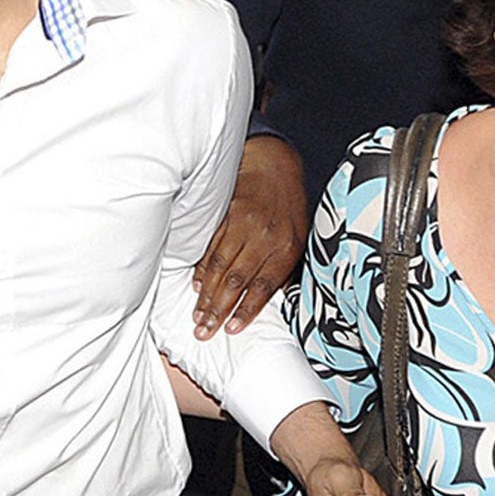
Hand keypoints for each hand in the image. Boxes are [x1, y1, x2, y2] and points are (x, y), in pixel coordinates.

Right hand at [193, 134, 307, 338]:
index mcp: (287, 246)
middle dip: (218, 309)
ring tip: (197, 315)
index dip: (245, 310)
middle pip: (237, 280)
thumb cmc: (288, 208)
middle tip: (203, 331)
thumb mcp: (298, 238)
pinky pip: (210, 247)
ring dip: (206, 294)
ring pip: (220, 265)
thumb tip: (266, 303)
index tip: (231, 329)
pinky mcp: (225, 213)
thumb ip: (282, 269)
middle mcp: (265, 236)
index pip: (263, 286)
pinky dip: (202, 269)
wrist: (274, 164)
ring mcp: (243, 223)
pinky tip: (196, 286)